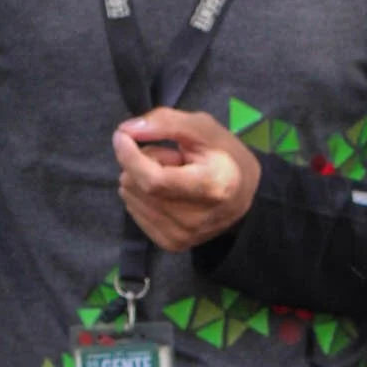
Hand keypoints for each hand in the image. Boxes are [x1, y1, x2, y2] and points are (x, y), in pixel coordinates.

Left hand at [112, 106, 259, 252]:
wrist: (244, 196)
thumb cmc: (225, 156)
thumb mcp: (203, 128)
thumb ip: (165, 122)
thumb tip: (125, 131)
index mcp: (211, 187)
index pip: (154, 180)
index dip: (130, 156)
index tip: (122, 135)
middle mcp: (195, 219)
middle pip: (137, 185)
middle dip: (143, 162)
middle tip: (172, 158)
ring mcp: (182, 236)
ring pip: (130, 197)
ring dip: (142, 179)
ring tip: (173, 175)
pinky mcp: (171, 244)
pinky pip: (133, 211)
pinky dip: (143, 195)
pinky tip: (168, 192)